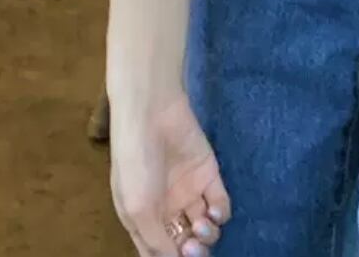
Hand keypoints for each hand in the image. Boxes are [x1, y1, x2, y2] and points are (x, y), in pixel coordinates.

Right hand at [110, 91, 231, 256]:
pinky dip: (220, 214)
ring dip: (206, 236)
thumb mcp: (138, 209)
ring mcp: (188, 192)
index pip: (159, 252)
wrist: (152, 116)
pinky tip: (212, 211)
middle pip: (184, 244)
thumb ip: (155, 242)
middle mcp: (166, 209)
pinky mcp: (208, 175)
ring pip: (204, 229)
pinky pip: (220, 205)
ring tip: (200, 224)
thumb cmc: (137, 165)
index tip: (179, 256)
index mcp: (143, 220)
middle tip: (190, 246)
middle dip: (191, 252)